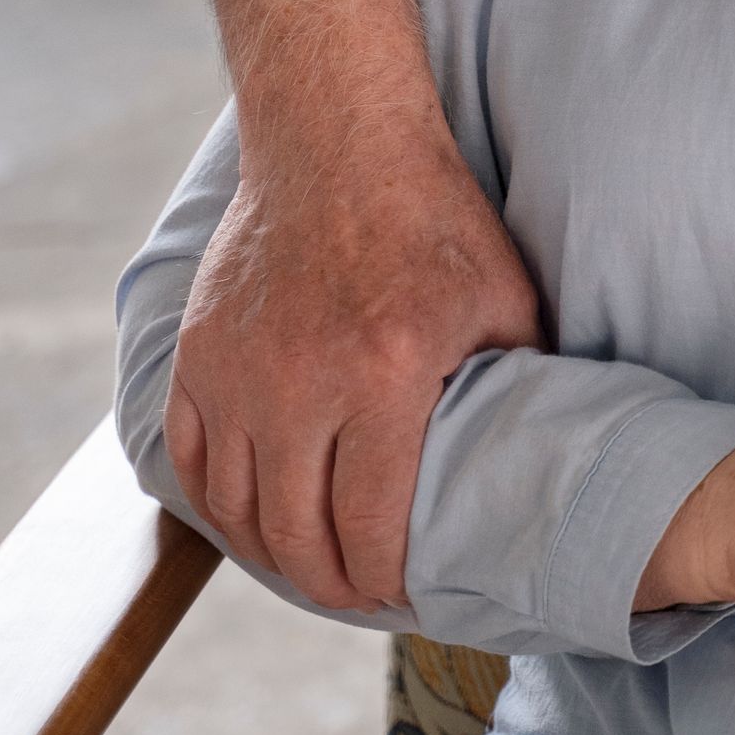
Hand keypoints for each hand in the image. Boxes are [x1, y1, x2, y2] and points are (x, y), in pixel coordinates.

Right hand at [166, 0, 541, 614]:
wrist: (337, 141)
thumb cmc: (432, 219)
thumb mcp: (503, 298)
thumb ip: (518, 383)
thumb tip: (543, 452)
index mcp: (383, 374)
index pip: (369, 528)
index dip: (386, 581)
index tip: (404, 594)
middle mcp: (296, 383)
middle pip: (298, 536)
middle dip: (333, 584)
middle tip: (360, 593)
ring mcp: (235, 371)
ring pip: (238, 510)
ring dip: (275, 552)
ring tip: (312, 564)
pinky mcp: (197, 354)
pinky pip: (191, 461)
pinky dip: (220, 503)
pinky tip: (257, 516)